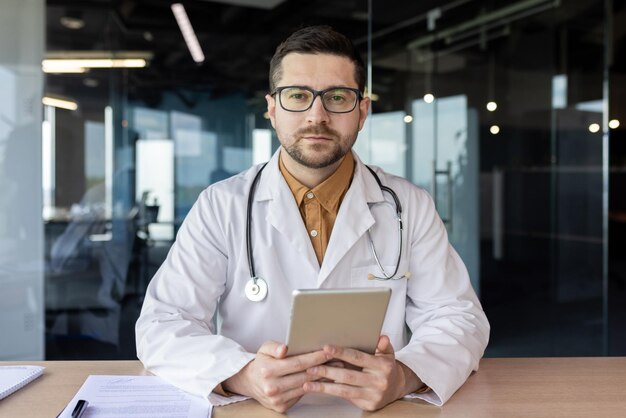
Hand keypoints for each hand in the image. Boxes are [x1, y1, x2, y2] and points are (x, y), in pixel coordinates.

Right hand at [222, 340, 329, 412]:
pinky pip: (302, 395)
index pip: (297, 363)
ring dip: (322, 378)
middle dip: (323, 367)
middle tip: (337, 359)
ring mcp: (276, 399)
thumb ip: (275, 346)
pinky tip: (323, 379)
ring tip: (334, 368)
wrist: (250, 381)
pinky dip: (314, 387)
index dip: (314, 357)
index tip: (327, 351)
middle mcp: (272, 387)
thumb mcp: (264, 348)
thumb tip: (284, 349)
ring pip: (305, 387)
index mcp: (268, 370)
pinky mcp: (281, 407)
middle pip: (304, 376)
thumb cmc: (262, 362)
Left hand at [302, 335, 421, 410]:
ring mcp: (373, 395)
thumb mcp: (388, 353)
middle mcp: (379, 382)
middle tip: (311, 367)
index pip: (358, 358)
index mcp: (383, 366)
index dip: (341, 352)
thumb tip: (382, 337)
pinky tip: (319, 389)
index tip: (326, 348)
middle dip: (328, 372)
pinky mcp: (368, 405)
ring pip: (345, 390)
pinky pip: (346, 397)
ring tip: (307, 383)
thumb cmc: (386, 367)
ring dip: (324, 387)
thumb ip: (383, 345)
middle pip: (348, 376)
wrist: (397, 387)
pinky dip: (331, 392)